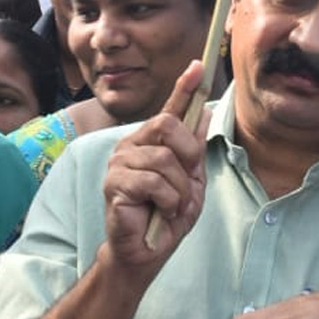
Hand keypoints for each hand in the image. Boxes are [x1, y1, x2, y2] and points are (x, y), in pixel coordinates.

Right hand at [102, 61, 208, 267]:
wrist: (145, 253)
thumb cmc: (166, 216)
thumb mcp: (191, 182)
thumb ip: (195, 150)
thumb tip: (204, 113)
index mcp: (152, 142)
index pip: (170, 109)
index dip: (185, 86)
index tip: (198, 66)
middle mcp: (133, 145)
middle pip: (167, 124)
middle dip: (188, 154)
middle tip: (187, 182)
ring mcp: (120, 162)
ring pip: (165, 159)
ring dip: (180, 189)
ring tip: (172, 205)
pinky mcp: (114, 183)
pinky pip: (154, 182)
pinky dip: (168, 201)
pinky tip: (161, 212)